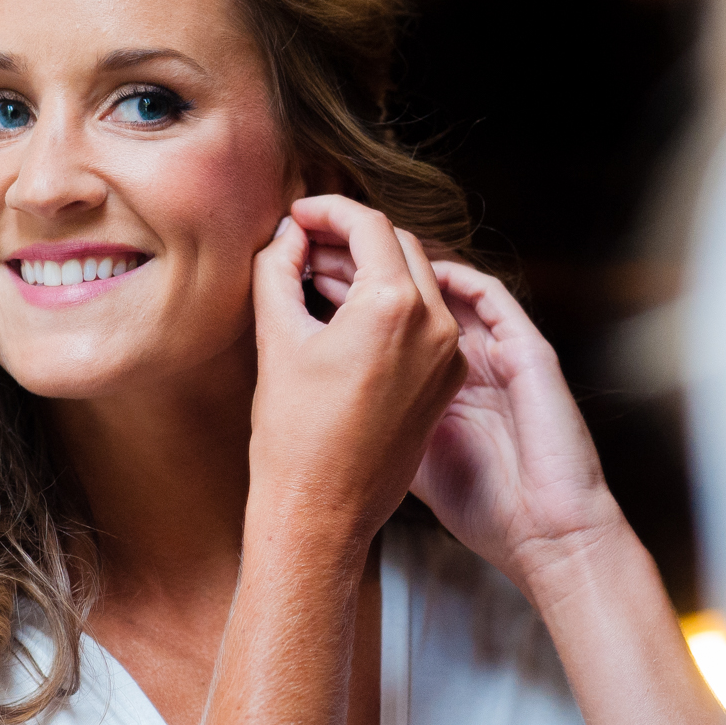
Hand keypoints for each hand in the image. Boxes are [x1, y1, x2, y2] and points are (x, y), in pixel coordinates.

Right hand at [250, 195, 466, 552]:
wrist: (322, 513)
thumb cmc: (293, 435)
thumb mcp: (277, 338)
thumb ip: (278, 270)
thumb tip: (287, 236)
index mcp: (396, 307)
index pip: (368, 225)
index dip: (327, 210)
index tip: (297, 215)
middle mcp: (436, 326)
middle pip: (398, 247)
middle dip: (350, 237)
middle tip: (303, 241)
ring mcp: (448, 357)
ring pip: (416, 284)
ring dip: (370, 270)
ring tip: (316, 274)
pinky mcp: (446, 383)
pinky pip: (425, 323)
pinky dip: (390, 307)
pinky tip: (346, 313)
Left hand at [309, 249, 622, 595]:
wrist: (538, 531)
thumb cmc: (476, 502)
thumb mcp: (410, 446)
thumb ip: (386, 406)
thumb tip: (326, 370)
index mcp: (436, 367)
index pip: (388, 303)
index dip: (343, 275)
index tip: (299, 264)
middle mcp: (464, 349)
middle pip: (407, 278)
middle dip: (356, 253)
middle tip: (308, 239)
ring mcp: (498, 346)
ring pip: (442, 279)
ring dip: (390, 257)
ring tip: (338, 247)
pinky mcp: (526, 350)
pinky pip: (488, 297)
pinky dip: (447, 277)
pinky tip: (405, 271)